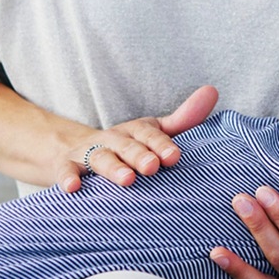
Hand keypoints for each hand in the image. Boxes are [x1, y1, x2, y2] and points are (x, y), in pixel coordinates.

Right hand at [59, 85, 218, 191]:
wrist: (69, 147)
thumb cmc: (125, 145)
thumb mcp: (152, 131)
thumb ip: (183, 118)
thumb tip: (213, 91)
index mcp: (135, 132)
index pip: (150, 135)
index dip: (161, 144)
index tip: (175, 157)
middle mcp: (113, 139)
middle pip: (127, 146)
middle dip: (140, 155)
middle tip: (153, 167)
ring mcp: (89, 153)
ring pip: (101, 158)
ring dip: (113, 168)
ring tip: (127, 180)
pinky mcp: (66, 167)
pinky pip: (66, 172)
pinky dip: (68, 179)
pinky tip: (73, 188)